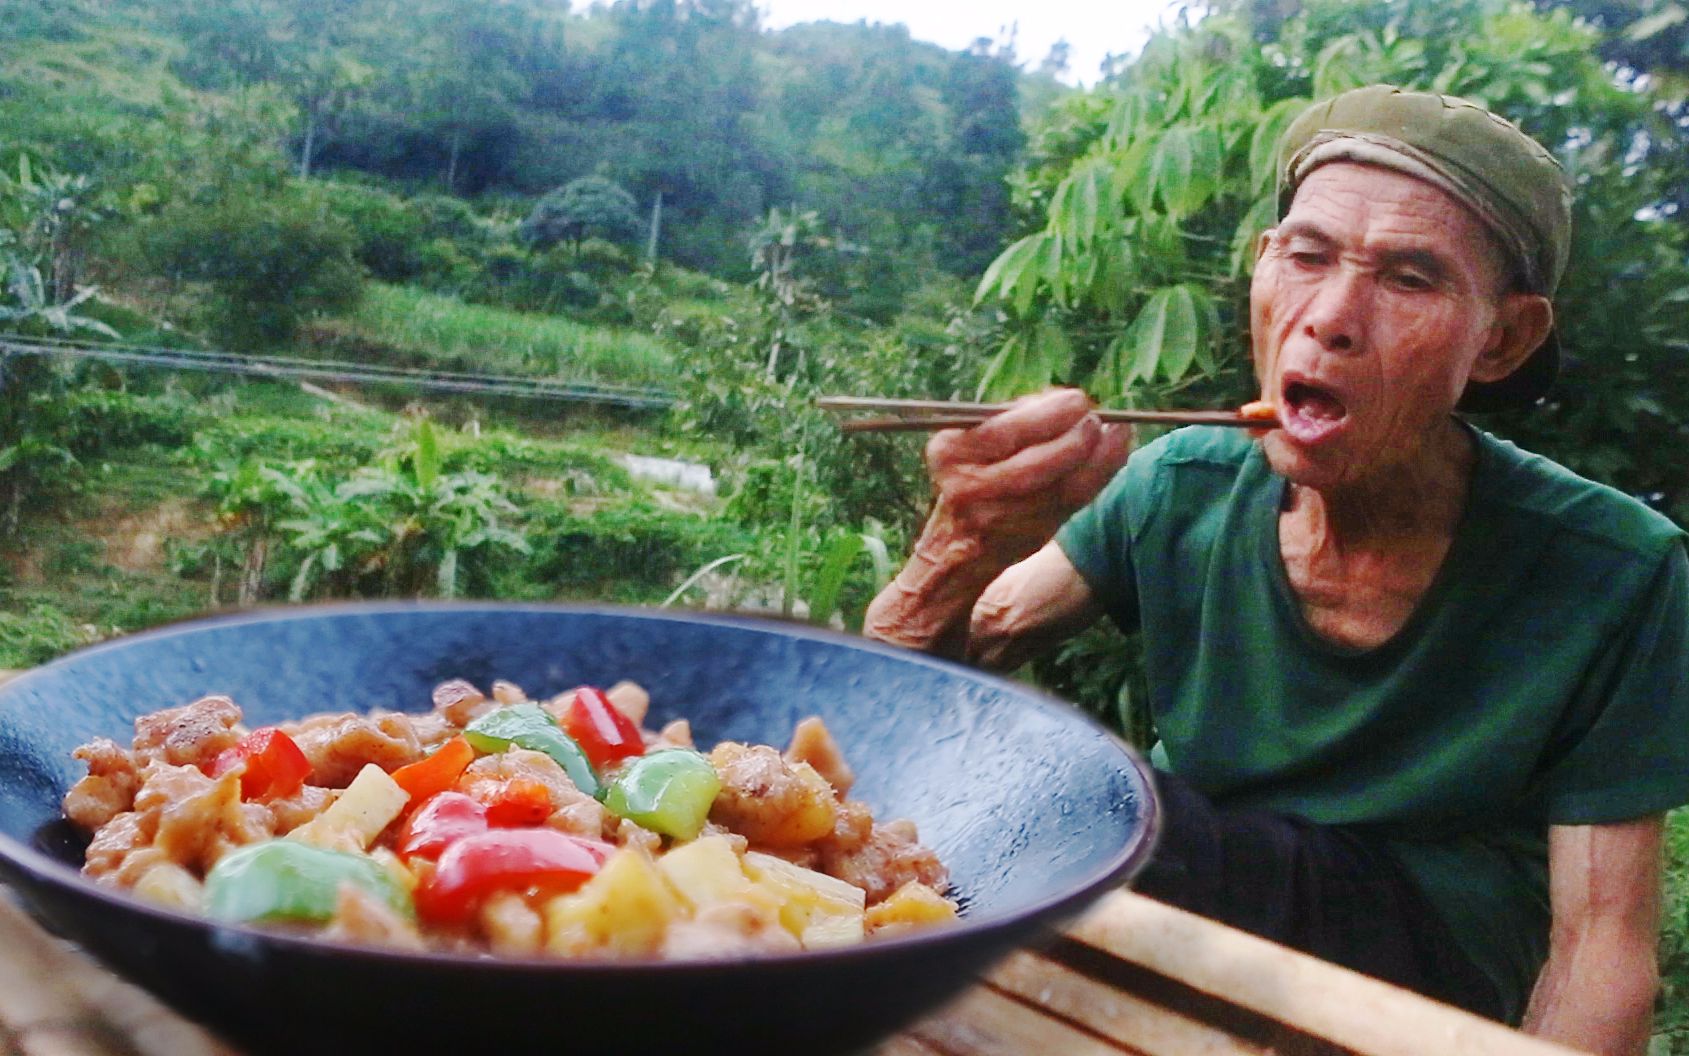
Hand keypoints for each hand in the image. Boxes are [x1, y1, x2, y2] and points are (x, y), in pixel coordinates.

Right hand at [922, 388, 1129, 568]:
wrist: (958, 542)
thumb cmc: (972, 470)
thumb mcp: (973, 438)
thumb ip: (1015, 418)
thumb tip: (1068, 402)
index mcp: (951, 453)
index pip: (1004, 433)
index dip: (1047, 417)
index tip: (1076, 401)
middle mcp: (969, 489)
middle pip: (1033, 467)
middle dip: (1075, 440)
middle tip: (1095, 419)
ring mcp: (999, 519)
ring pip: (1059, 490)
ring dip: (1097, 459)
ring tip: (1117, 431)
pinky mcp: (1028, 537)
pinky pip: (1071, 505)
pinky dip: (1099, 477)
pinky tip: (1115, 452)